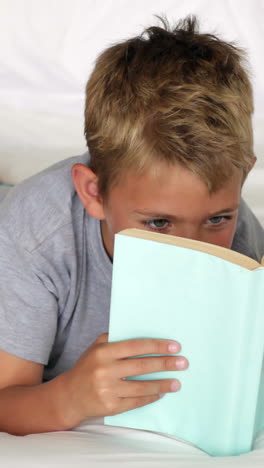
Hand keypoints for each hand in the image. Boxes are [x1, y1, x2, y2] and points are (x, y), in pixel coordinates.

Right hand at [64, 333, 187, 425]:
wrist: (69, 396)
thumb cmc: (87, 367)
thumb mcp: (96, 347)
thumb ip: (115, 338)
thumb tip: (142, 331)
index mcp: (103, 352)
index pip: (135, 346)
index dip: (157, 346)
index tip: (175, 346)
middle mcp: (105, 370)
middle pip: (142, 366)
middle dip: (165, 364)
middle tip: (183, 362)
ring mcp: (108, 390)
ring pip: (141, 387)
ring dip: (162, 384)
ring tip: (177, 382)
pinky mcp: (111, 407)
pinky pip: (136, 402)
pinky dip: (150, 397)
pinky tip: (161, 393)